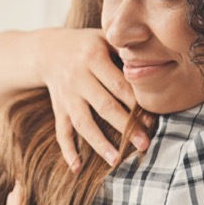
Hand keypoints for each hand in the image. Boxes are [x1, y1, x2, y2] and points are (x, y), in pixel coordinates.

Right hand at [33, 28, 145, 168]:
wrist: (46, 50)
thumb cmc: (85, 44)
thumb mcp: (103, 37)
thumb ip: (126, 48)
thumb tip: (157, 60)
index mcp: (93, 57)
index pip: (119, 84)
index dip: (136, 103)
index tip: (152, 120)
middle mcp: (77, 77)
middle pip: (104, 106)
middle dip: (125, 126)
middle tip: (144, 144)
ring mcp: (66, 95)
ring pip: (82, 122)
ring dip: (99, 143)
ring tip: (115, 161)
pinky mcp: (57, 108)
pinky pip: (61, 131)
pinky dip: (67, 150)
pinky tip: (77, 168)